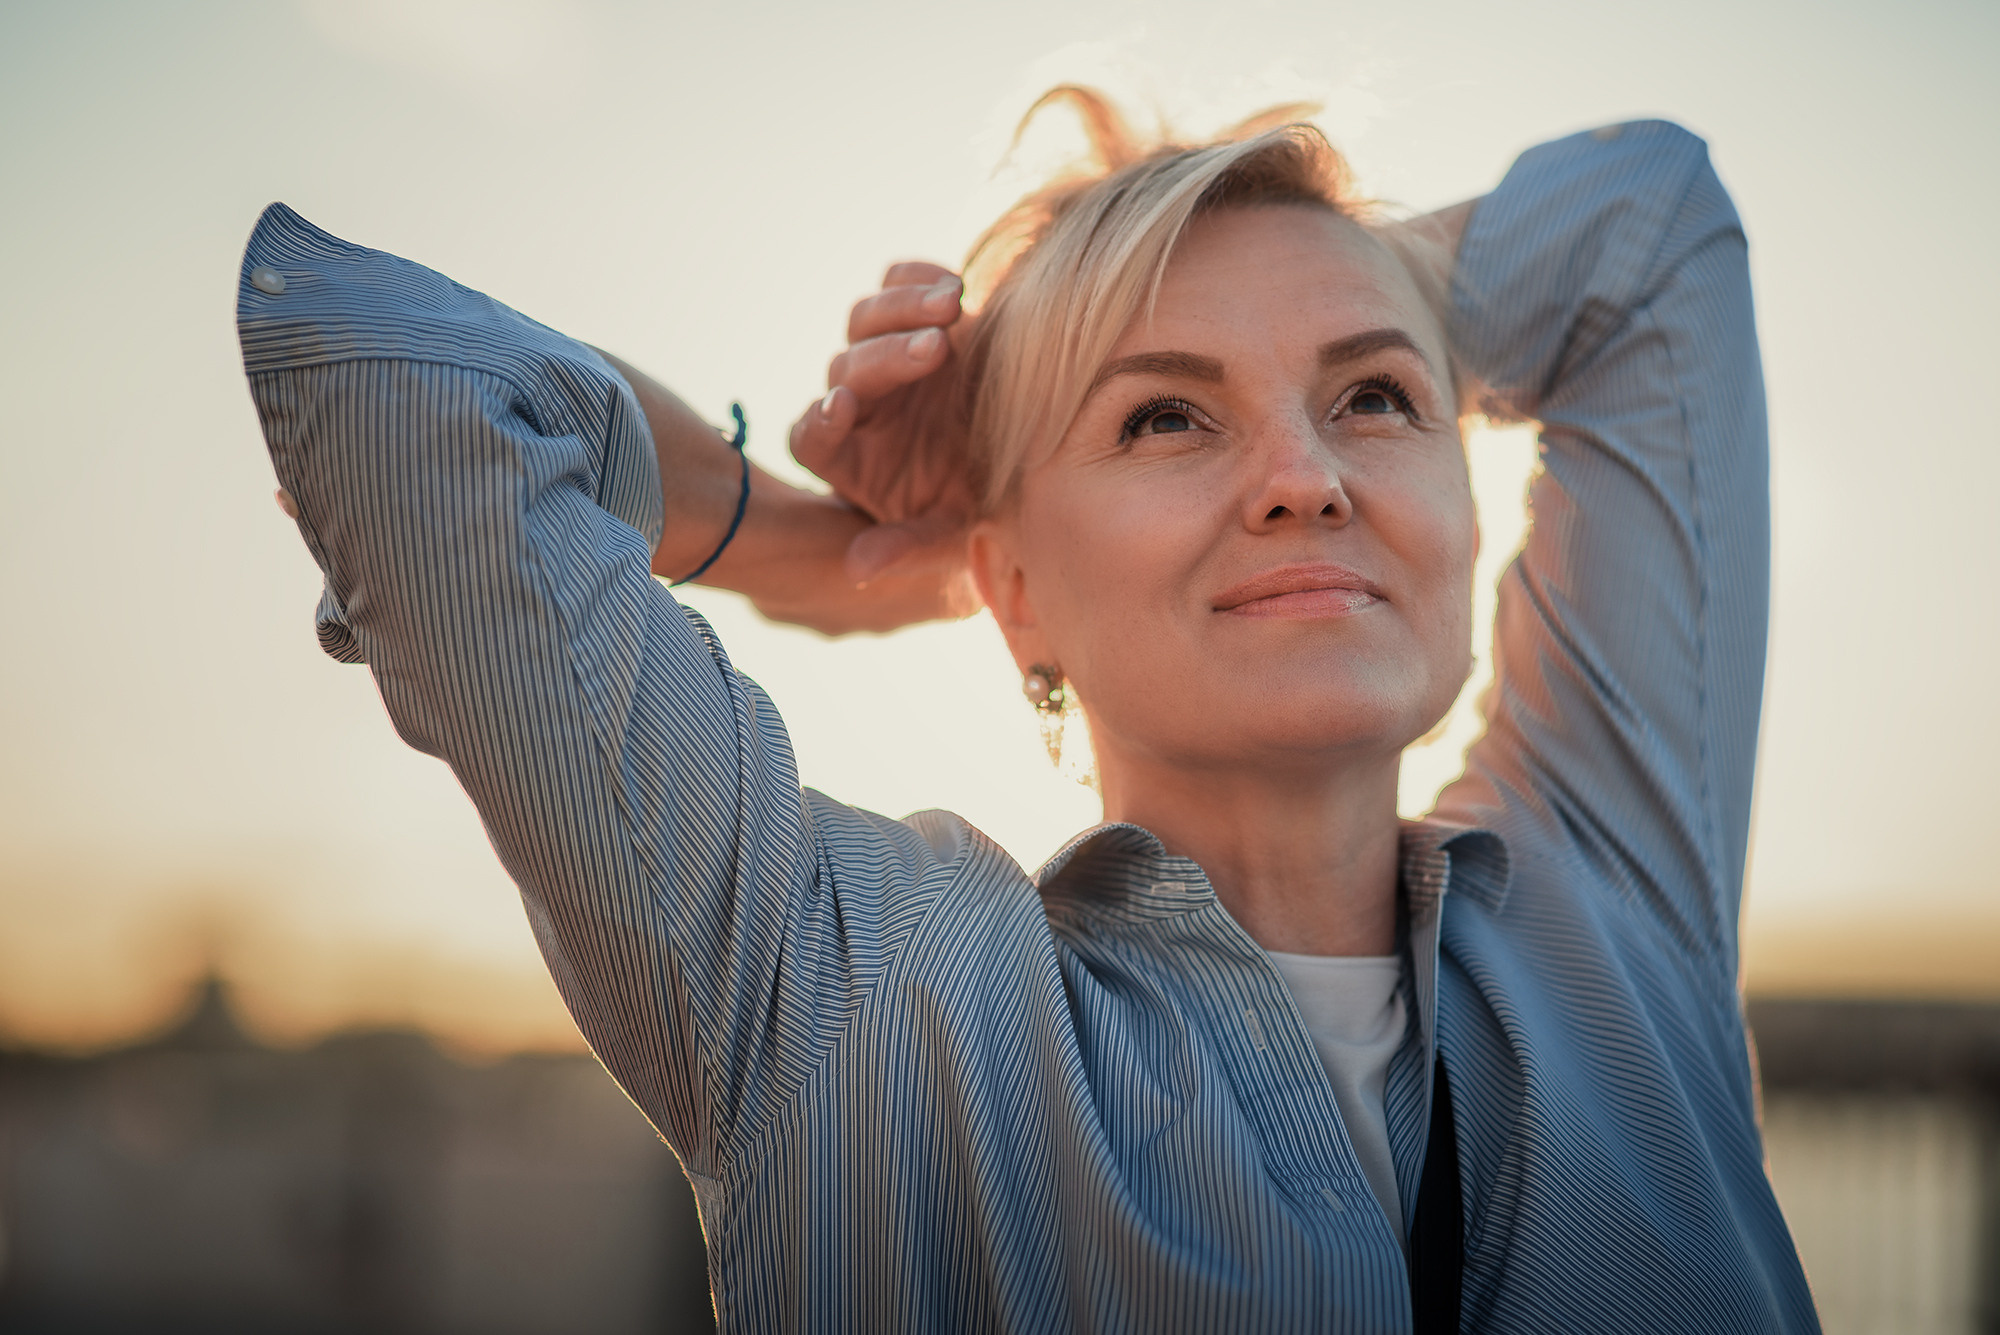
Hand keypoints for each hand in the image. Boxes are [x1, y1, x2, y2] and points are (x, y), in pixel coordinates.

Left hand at [789, 263, 977, 588]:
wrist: (1031, 460)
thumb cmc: (980, 510)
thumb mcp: (953, 537)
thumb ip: (908, 547)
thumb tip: (858, 570)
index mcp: (848, 458)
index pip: (811, 436)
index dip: (821, 421)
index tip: (844, 408)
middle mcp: (857, 403)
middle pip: (844, 368)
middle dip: (887, 356)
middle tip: (936, 348)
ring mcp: (885, 355)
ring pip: (864, 319)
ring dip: (902, 309)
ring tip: (953, 306)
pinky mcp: (918, 317)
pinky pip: (897, 283)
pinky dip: (918, 278)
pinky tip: (956, 286)